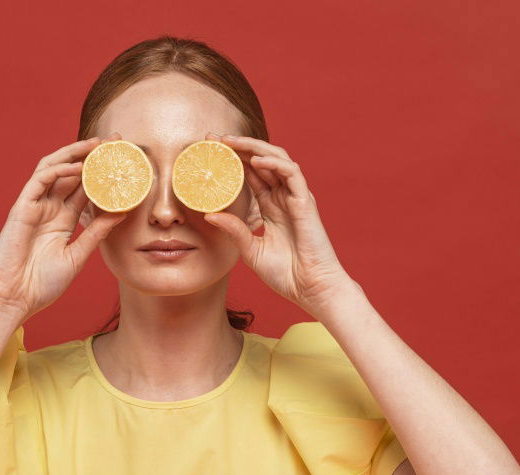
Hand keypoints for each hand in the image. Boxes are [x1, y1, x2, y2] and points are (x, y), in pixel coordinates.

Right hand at [0, 133, 128, 321]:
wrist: (15, 298)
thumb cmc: (42, 284)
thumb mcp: (77, 256)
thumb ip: (96, 233)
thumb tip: (121, 213)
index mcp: (62, 220)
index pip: (85, 189)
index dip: (102, 173)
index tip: (124, 162)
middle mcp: (49, 209)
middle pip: (73, 173)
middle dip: (92, 155)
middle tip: (116, 141)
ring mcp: (35, 206)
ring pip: (55, 169)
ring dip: (75, 154)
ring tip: (98, 145)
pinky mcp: (22, 208)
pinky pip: (40, 180)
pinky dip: (58, 170)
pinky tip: (77, 166)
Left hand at [202, 132, 354, 312]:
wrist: (310, 289)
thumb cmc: (286, 274)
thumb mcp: (251, 250)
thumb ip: (234, 230)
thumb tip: (209, 214)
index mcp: (271, 207)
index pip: (251, 175)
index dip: (232, 161)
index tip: (209, 153)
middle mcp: (283, 198)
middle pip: (260, 162)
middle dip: (238, 147)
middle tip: (213, 139)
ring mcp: (295, 198)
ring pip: (276, 160)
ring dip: (253, 148)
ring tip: (230, 142)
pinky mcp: (305, 202)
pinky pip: (291, 173)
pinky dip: (274, 163)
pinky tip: (255, 160)